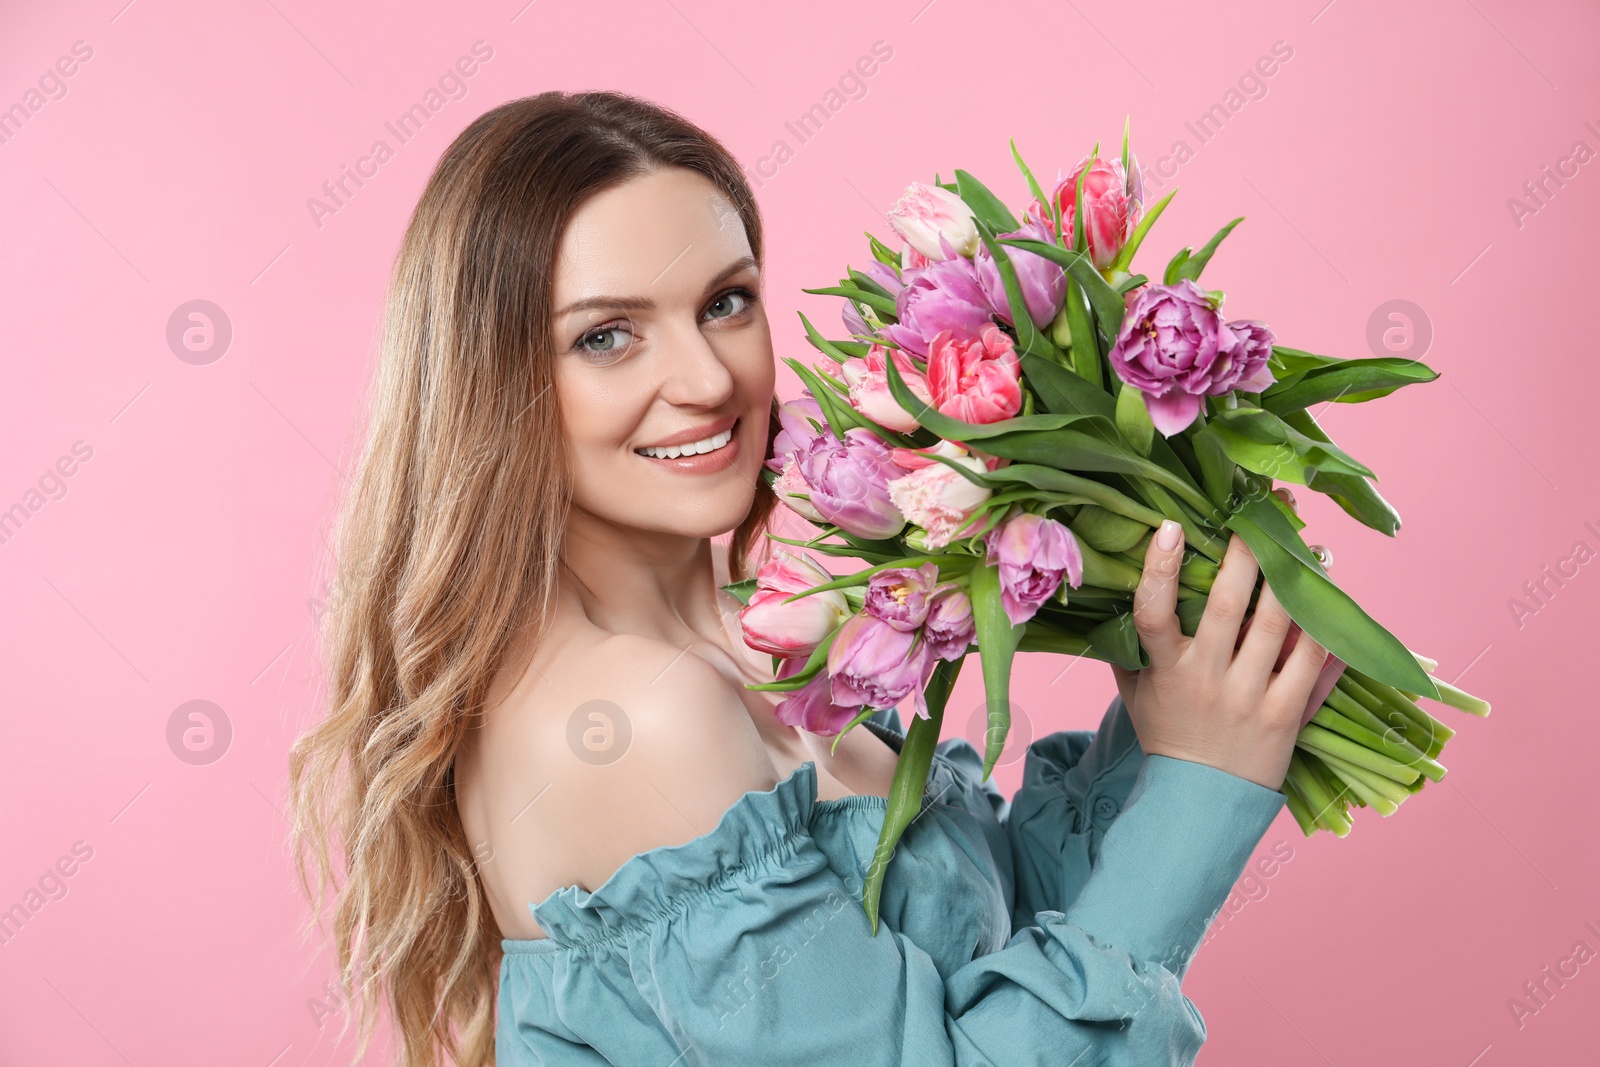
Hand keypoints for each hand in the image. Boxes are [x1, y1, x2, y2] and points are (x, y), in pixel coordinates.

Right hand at [1109, 518, 1330, 789]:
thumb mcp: (1135, 692)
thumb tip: (1118, 588)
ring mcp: (1250, 698)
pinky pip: (1313, 663)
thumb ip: (1130, 645)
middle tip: (1260, 518)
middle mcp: (1208, 680)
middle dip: (1247, 555)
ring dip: (1294, 581)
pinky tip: (1332, 600)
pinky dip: (1325, 630)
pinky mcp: (1286, 715)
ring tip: (1307, 547)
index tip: (1170, 527)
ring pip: (1277, 626)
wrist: (1201, 800)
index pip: (1154, 613)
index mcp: (1167, 670)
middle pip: (1230, 606)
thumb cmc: (1167, 734)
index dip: (1160, 568)